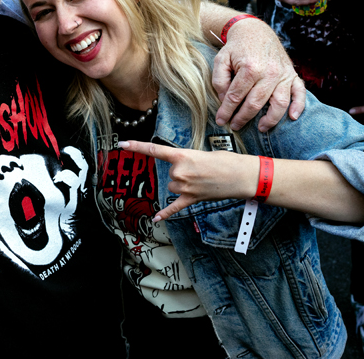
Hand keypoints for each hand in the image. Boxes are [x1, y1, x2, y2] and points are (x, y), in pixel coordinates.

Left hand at [117, 141, 255, 220]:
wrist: (242, 175)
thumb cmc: (225, 161)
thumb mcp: (201, 154)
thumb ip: (185, 160)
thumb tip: (180, 171)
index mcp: (181, 155)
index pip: (154, 150)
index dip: (136, 146)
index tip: (121, 144)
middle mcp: (180, 171)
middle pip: (170, 174)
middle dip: (182, 172)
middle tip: (201, 170)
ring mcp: (185, 187)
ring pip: (173, 187)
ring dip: (184, 185)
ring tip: (203, 181)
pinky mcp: (192, 199)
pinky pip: (174, 207)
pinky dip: (166, 212)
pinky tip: (156, 218)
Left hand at [212, 16, 304, 131]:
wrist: (255, 31)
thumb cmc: (236, 48)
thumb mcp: (221, 60)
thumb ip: (219, 81)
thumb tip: (225, 100)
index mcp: (250, 68)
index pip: (236, 96)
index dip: (227, 111)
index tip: (221, 120)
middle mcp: (269, 72)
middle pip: (256, 103)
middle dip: (243, 118)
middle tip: (235, 126)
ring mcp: (282, 74)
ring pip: (279, 102)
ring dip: (271, 119)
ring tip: (261, 128)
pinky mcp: (292, 74)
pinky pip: (299, 92)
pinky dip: (298, 106)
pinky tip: (292, 117)